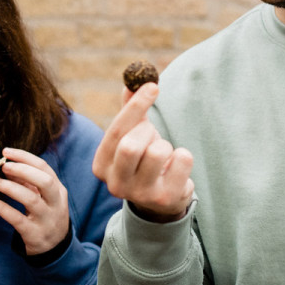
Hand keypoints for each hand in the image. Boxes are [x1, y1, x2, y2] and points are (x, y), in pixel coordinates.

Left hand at [0, 148, 70, 255]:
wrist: (56, 248)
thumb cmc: (46, 216)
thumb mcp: (43, 198)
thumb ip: (28, 183)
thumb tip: (7, 166)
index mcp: (58, 190)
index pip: (44, 168)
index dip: (25, 157)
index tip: (6, 152)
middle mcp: (56, 203)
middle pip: (44, 181)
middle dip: (23, 171)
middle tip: (3, 166)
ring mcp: (47, 219)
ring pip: (31, 200)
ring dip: (10, 188)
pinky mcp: (35, 234)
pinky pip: (18, 219)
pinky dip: (2, 208)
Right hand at [92, 82, 193, 221]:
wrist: (160, 201)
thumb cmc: (143, 160)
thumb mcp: (133, 136)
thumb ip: (131, 111)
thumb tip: (131, 83)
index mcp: (101, 165)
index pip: (115, 131)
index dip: (135, 106)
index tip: (153, 86)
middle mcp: (115, 184)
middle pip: (130, 146)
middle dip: (147, 131)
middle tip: (153, 132)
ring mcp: (141, 194)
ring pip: (158, 152)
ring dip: (166, 145)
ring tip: (164, 155)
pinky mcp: (166, 198)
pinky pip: (182, 160)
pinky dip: (183, 155)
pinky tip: (176, 168)